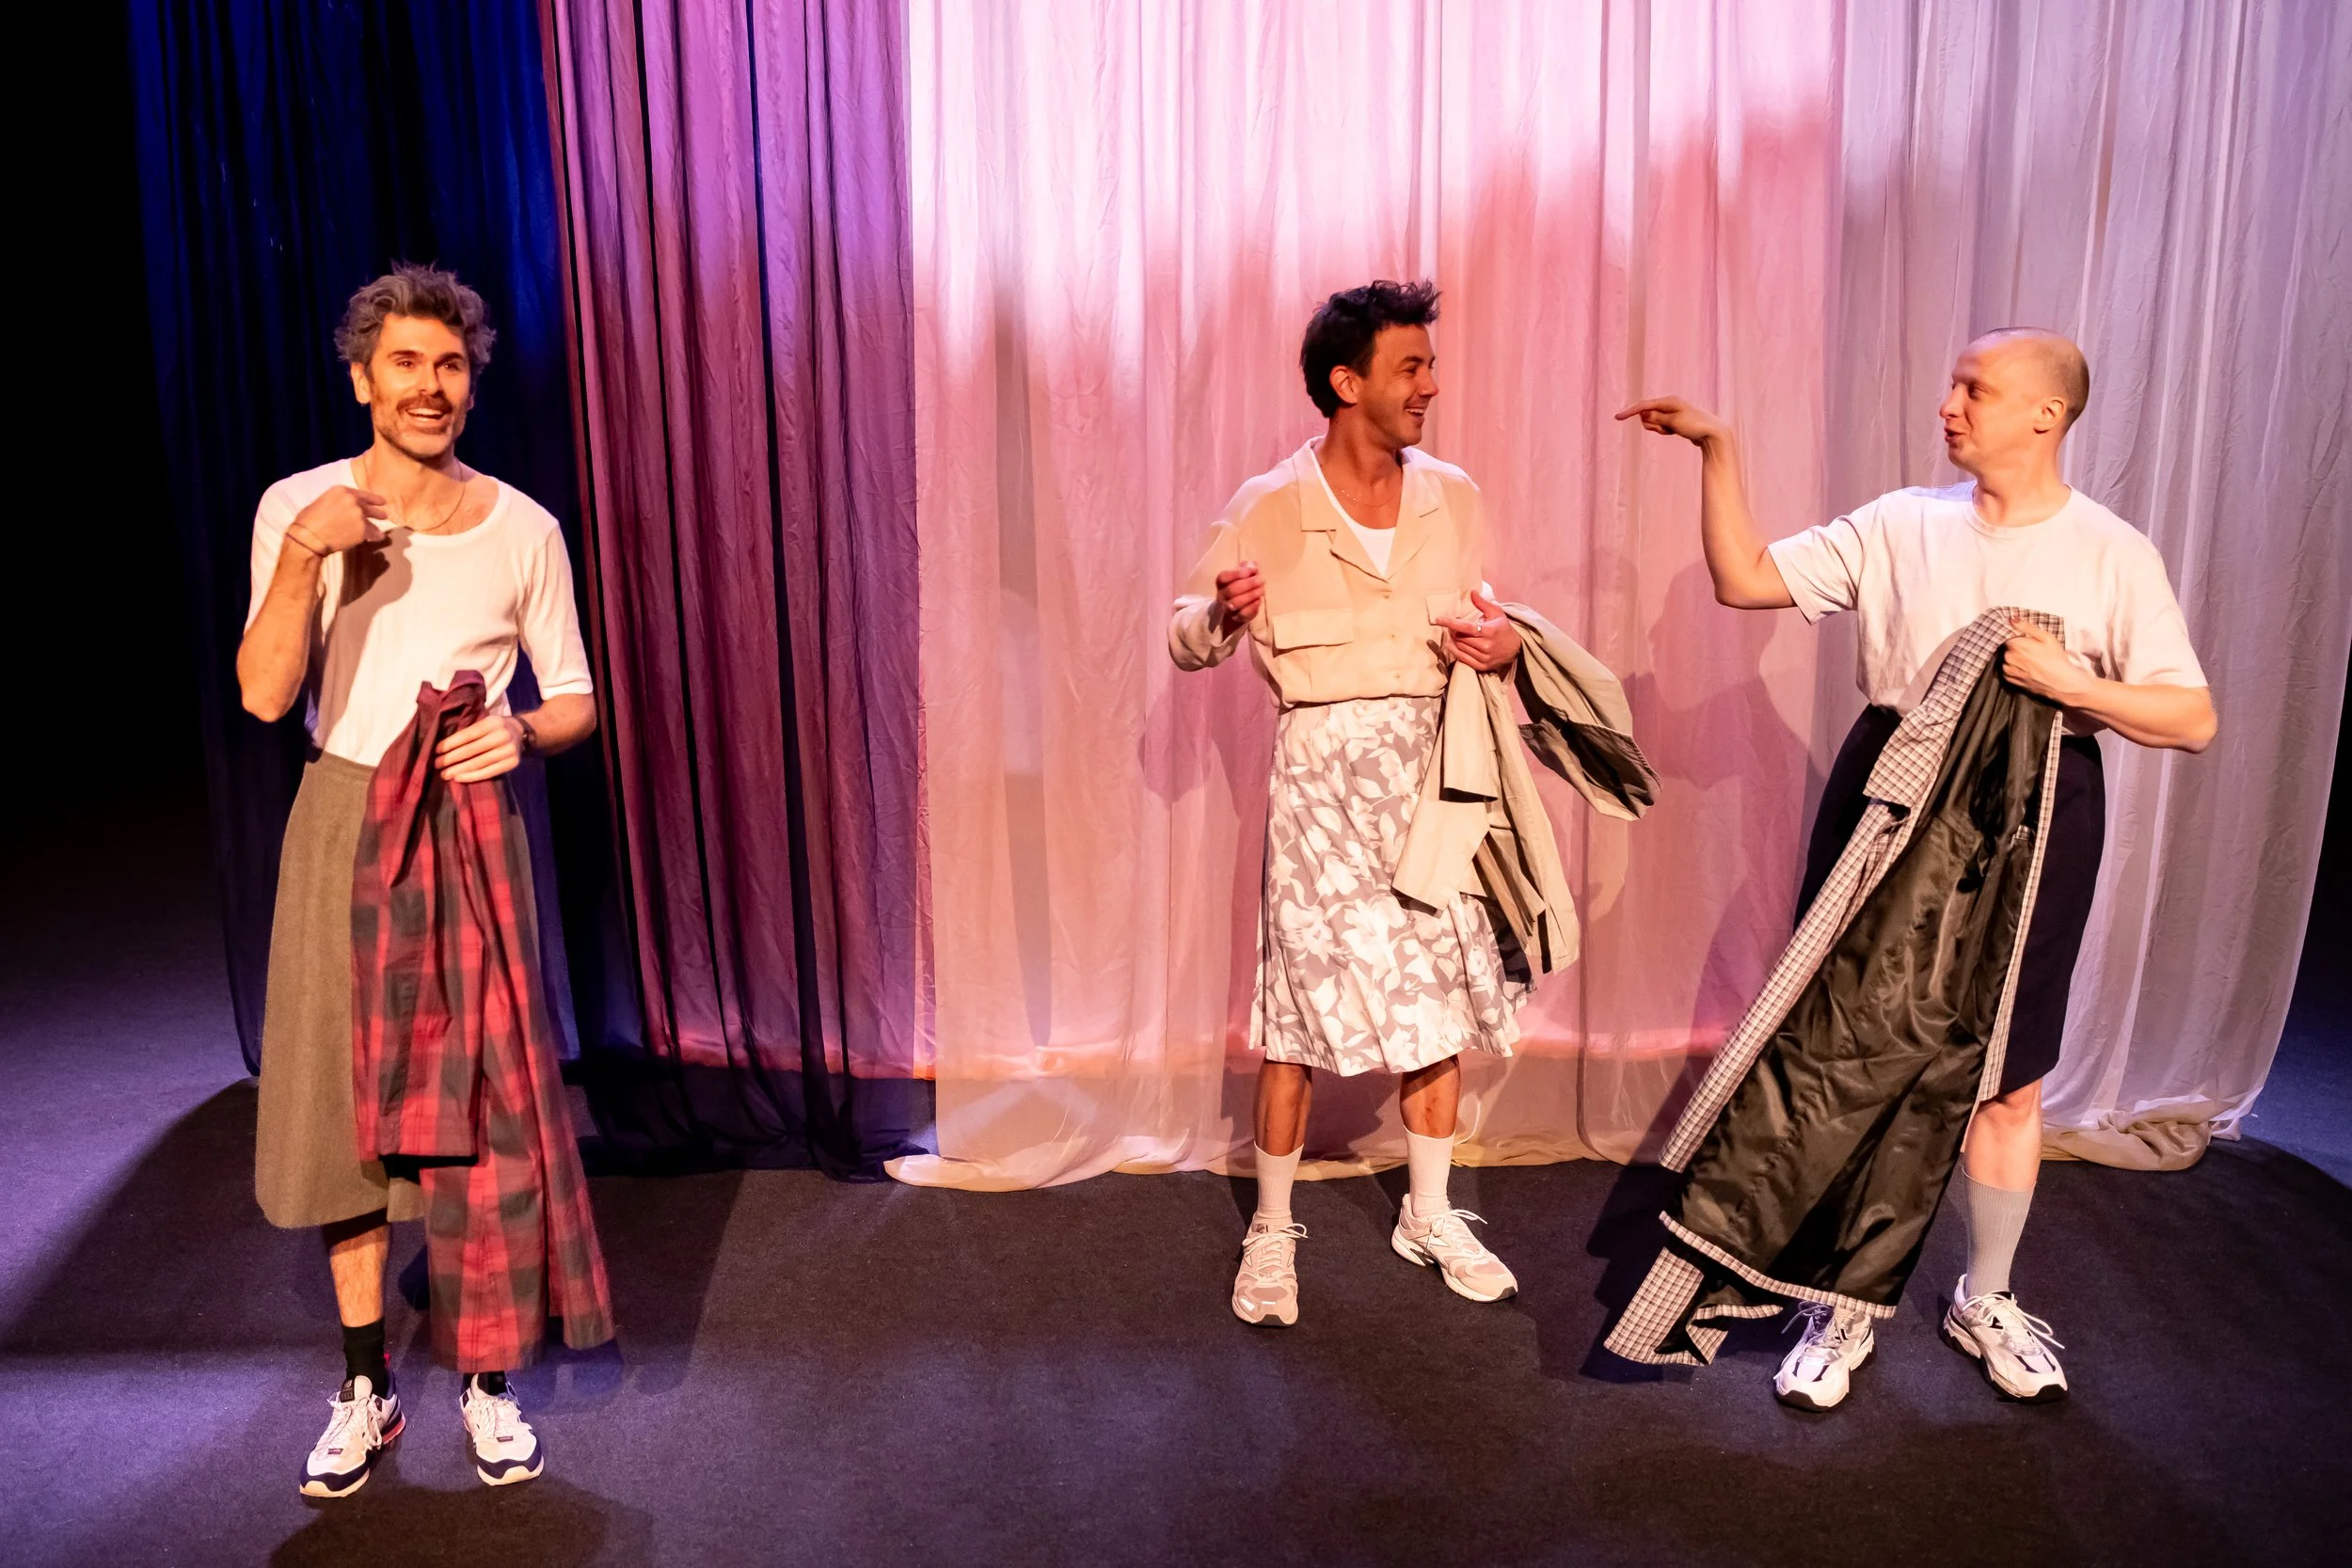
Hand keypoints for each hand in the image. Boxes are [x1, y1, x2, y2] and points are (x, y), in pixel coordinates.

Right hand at [292, 485, 388, 553]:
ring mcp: (359, 515)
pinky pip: (372, 533)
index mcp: (342, 491)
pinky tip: (378, 538)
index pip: (362, 494)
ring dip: (377, 526)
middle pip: (369, 507)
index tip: (382, 501)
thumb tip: (343, 508)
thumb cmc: (308, 520)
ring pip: (371, 521)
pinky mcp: (362, 530)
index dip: (373, 499)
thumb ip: (337, 502)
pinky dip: (375, 536)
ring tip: (380, 530)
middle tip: (384, 515)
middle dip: (377, 512)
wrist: (309, 537)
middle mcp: (353, 501)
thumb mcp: (322, 502)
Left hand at [435, 714, 525, 783]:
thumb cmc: (495, 728)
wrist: (521, 733)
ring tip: (445, 774)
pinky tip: (459, 778)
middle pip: (471, 750)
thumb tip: (443, 746)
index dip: (450, 744)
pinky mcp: (512, 763)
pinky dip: (472, 776)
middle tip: (437, 764)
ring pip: (479, 763)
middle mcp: (502, 735)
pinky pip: (489, 772)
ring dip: (459, 770)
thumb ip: (469, 731)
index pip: (467, 735)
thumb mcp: (484, 722)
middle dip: (451, 758)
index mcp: (492, 722)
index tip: (436, 751)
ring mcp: (509, 750)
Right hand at [1214, 561, 1265, 633]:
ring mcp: (1227, 608)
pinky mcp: (1236, 618)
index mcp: (1221, 583)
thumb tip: (1253, 566)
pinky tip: (1259, 600)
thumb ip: (1248, 567)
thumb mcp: (1243, 573)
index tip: (1252, 570)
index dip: (1237, 573)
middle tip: (1262, 580)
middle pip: (1231, 590)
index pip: (1223, 577)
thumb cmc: (1241, 586)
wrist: (1236, 608)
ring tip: (1262, 589)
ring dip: (1251, 595)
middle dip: (1249, 584)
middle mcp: (1222, 596)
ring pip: (1236, 603)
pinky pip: (1243, 614)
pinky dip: (1252, 607)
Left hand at [1437, 589, 1521, 672]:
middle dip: (1453, 631)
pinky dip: (1455, 651)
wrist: (1515, 648)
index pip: (1466, 627)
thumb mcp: (1496, 613)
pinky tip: (1453, 645)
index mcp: (1489, 631)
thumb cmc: (1503, 627)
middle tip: (1452, 627)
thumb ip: (1482, 603)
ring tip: (1456, 634)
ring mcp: (1484, 657)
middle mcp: (1486, 646)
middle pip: (1460, 638)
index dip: (1451, 623)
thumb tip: (1472, 592)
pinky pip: (1463, 659)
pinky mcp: (1482, 666)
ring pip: (1460, 648)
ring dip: (1454, 640)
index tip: (1438, 620)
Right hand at [1614, 396, 1730, 447]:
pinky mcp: (1672, 420)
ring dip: (1658, 429)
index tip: (1617, 418)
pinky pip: (1660, 426)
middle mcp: (1668, 404)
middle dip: (1651, 424)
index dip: (1629, 412)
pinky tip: (1675, 432)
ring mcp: (1670, 412)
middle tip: (1667, 429)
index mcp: (1668, 401)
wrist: (1713, 433)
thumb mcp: (1673, 423)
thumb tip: (1643, 413)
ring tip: (1672, 431)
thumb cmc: (1694, 426)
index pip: (1643, 405)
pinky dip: (1663, 430)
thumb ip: (1656, 418)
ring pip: (1652, 422)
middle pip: (1647, 415)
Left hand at [2001, 618, 2092, 705]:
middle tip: (2033, 651)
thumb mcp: (2046, 637)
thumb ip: (2027, 627)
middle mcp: (2008, 657)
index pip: (2008, 635)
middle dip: (2018, 648)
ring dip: (2015, 659)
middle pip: (2008, 648)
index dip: (2018, 637)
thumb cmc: (2056, 658)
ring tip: (2032, 661)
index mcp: (2015, 645)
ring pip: (2008, 659)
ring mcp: (2008, 670)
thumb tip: (2012, 619)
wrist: (2061, 682)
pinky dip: (2015, 668)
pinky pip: (2008, 670)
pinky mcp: (2010, 680)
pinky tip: (2028, 669)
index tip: (2027, 640)